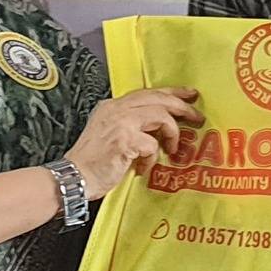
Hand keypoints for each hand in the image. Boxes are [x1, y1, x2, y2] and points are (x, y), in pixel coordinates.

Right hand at [66, 88, 200, 196]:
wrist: (73, 178)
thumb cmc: (93, 163)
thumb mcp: (112, 135)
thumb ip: (132, 126)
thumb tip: (162, 129)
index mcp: (113, 106)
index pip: (147, 92)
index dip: (171, 92)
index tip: (190, 94)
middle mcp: (117, 109)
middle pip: (158, 98)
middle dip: (181, 106)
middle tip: (197, 117)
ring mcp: (121, 122)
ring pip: (160, 116)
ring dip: (172, 134)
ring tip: (172, 150)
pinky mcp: (125, 139)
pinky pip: (152, 144)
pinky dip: (152, 159)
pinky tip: (142, 169)